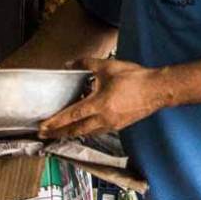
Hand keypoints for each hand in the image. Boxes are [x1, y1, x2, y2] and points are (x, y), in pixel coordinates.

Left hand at [38, 58, 168, 137]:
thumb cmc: (135, 78)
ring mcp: (112, 125)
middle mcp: (103, 119)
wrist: (157, 90)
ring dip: (72, 134)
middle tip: (44, 135)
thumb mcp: (108, 67)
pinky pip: (98, 131)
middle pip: (76, 130)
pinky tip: (84, 127)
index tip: (42, 127)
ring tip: (60, 133)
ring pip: (87, 133)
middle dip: (58, 133)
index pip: (71, 116)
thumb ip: (86, 64)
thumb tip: (69, 64)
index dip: (55, 122)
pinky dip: (86, 131)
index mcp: (99, 104)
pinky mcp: (119, 125)